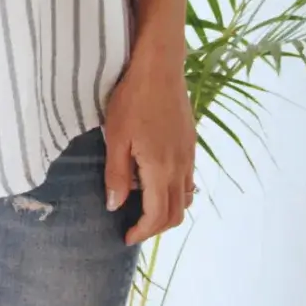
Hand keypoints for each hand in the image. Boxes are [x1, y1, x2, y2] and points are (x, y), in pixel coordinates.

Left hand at [103, 38, 196, 245]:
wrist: (159, 69)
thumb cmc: (132, 100)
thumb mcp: (116, 137)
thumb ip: (117, 174)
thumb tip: (114, 205)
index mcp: (161, 170)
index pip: (158, 216)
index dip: (142, 231)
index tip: (125, 236)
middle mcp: (181, 168)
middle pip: (176, 213)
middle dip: (156, 227)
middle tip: (133, 227)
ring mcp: (189, 156)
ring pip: (186, 198)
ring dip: (168, 211)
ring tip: (143, 209)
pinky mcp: (190, 144)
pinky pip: (189, 180)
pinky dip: (176, 193)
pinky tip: (157, 183)